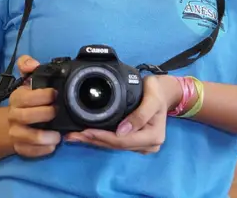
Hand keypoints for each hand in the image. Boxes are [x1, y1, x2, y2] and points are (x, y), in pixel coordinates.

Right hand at [7, 55, 60, 158]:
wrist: (13, 121)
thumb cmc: (28, 99)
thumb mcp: (27, 80)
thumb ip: (28, 66)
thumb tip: (33, 63)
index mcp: (17, 98)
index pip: (26, 97)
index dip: (42, 95)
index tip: (55, 94)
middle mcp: (14, 115)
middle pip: (26, 117)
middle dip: (45, 114)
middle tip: (57, 112)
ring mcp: (16, 132)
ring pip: (26, 137)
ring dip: (44, 137)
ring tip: (57, 136)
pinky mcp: (19, 147)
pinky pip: (28, 152)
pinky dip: (41, 151)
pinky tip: (51, 146)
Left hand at [64, 75, 181, 154]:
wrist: (163, 92)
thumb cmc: (158, 91)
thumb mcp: (152, 98)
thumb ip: (140, 115)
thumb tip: (122, 131)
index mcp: (153, 137)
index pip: (123, 140)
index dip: (103, 137)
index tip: (85, 131)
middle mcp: (148, 145)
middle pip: (116, 145)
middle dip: (94, 140)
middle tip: (73, 135)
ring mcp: (142, 145)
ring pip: (114, 146)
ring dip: (94, 141)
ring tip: (75, 136)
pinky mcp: (135, 141)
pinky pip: (116, 142)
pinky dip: (101, 139)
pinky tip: (87, 136)